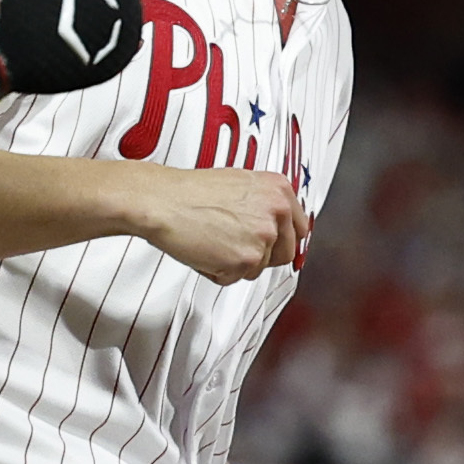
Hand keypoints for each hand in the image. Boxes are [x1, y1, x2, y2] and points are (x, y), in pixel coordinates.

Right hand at [124, 165, 308, 283]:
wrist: (163, 200)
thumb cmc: (190, 192)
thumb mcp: (240, 184)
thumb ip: (264, 205)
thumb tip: (275, 226)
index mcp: (278, 190)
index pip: (299, 229)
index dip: (283, 241)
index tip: (275, 246)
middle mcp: (276, 212)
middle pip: (286, 254)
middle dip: (261, 257)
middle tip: (234, 247)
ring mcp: (263, 237)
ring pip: (258, 268)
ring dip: (236, 263)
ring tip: (213, 241)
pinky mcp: (246, 260)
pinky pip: (236, 278)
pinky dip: (218, 271)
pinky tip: (204, 250)